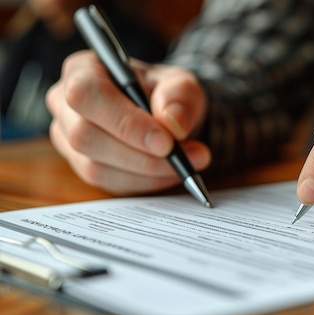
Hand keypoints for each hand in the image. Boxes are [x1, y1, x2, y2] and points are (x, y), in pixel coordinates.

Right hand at [46, 50, 209, 193]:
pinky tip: (169, 172)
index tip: (165, 142)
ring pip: (96, 167)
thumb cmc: (164, 93)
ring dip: (147, 172)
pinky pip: (109, 183)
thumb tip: (172, 123)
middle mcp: (65, 105)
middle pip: (85, 137)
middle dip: (140, 155)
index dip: (125, 122)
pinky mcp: (81, 167)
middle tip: (183, 157)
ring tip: (186, 163)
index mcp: (82, 70)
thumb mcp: (182, 85)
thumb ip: (180, 96)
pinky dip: (145, 182)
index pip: (86, 95)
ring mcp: (68, 139)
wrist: (165, 115)